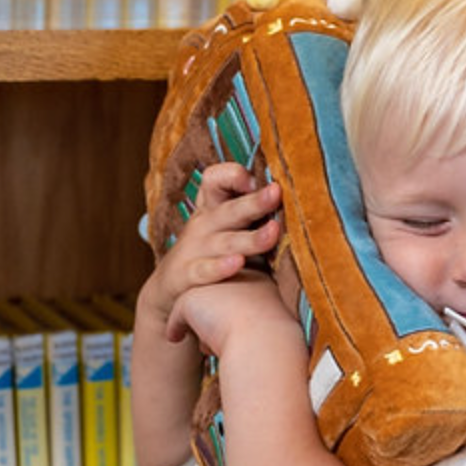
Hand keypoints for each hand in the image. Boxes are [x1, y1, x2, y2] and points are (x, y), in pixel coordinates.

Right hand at [138, 162, 283, 346]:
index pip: (215, 179)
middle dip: (254, 201)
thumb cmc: (211, 254)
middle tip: (277, 192)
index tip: (261, 179)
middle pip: (230, 210)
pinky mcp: (186, 275)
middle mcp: (203, 225)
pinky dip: (220, 267)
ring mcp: (194, 250)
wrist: (168, 290)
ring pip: (226, 242)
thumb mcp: (226, 228)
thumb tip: (298, 200)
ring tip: (273, 232)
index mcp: (212, 208)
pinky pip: (204, 270)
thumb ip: (252, 213)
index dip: (234, 175)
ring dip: (251, 238)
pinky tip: (238, 263)